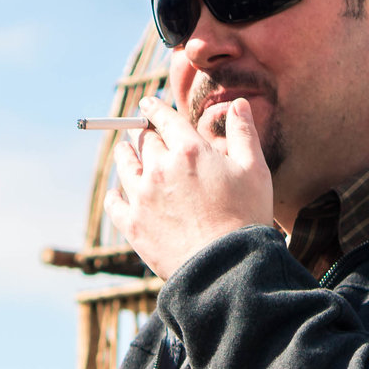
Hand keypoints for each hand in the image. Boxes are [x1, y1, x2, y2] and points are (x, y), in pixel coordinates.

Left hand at [101, 93, 274, 276]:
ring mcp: (142, 196)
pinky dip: (114, 194)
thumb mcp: (254, 169)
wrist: (225, 265)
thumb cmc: (246, 215)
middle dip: (143, 132)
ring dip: (124, 154)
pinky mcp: (132, 224)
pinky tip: (115, 192)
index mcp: (190, 150)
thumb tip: (237, 103)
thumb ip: (243, 133)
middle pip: (145, 141)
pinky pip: (114, 203)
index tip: (147, 103)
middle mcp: (160, 168)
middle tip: (141, 130)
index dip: (155, 108)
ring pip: (125, 166)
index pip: (166, 119)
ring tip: (123, 151)